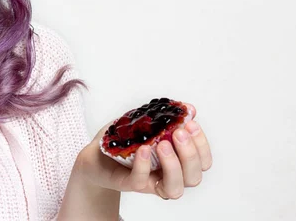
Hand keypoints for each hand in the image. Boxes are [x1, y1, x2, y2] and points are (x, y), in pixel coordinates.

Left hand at [77, 103, 212, 199]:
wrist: (94, 155)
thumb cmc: (122, 141)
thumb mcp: (143, 123)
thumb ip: (164, 116)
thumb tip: (188, 107)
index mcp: (175, 161)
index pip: (202, 162)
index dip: (202, 145)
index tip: (191, 123)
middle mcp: (166, 175)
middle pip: (193, 177)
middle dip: (191, 154)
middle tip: (178, 133)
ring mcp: (149, 182)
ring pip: (175, 188)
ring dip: (173, 165)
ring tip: (162, 144)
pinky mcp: (129, 184)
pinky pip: (141, 181)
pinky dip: (144, 166)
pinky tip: (143, 149)